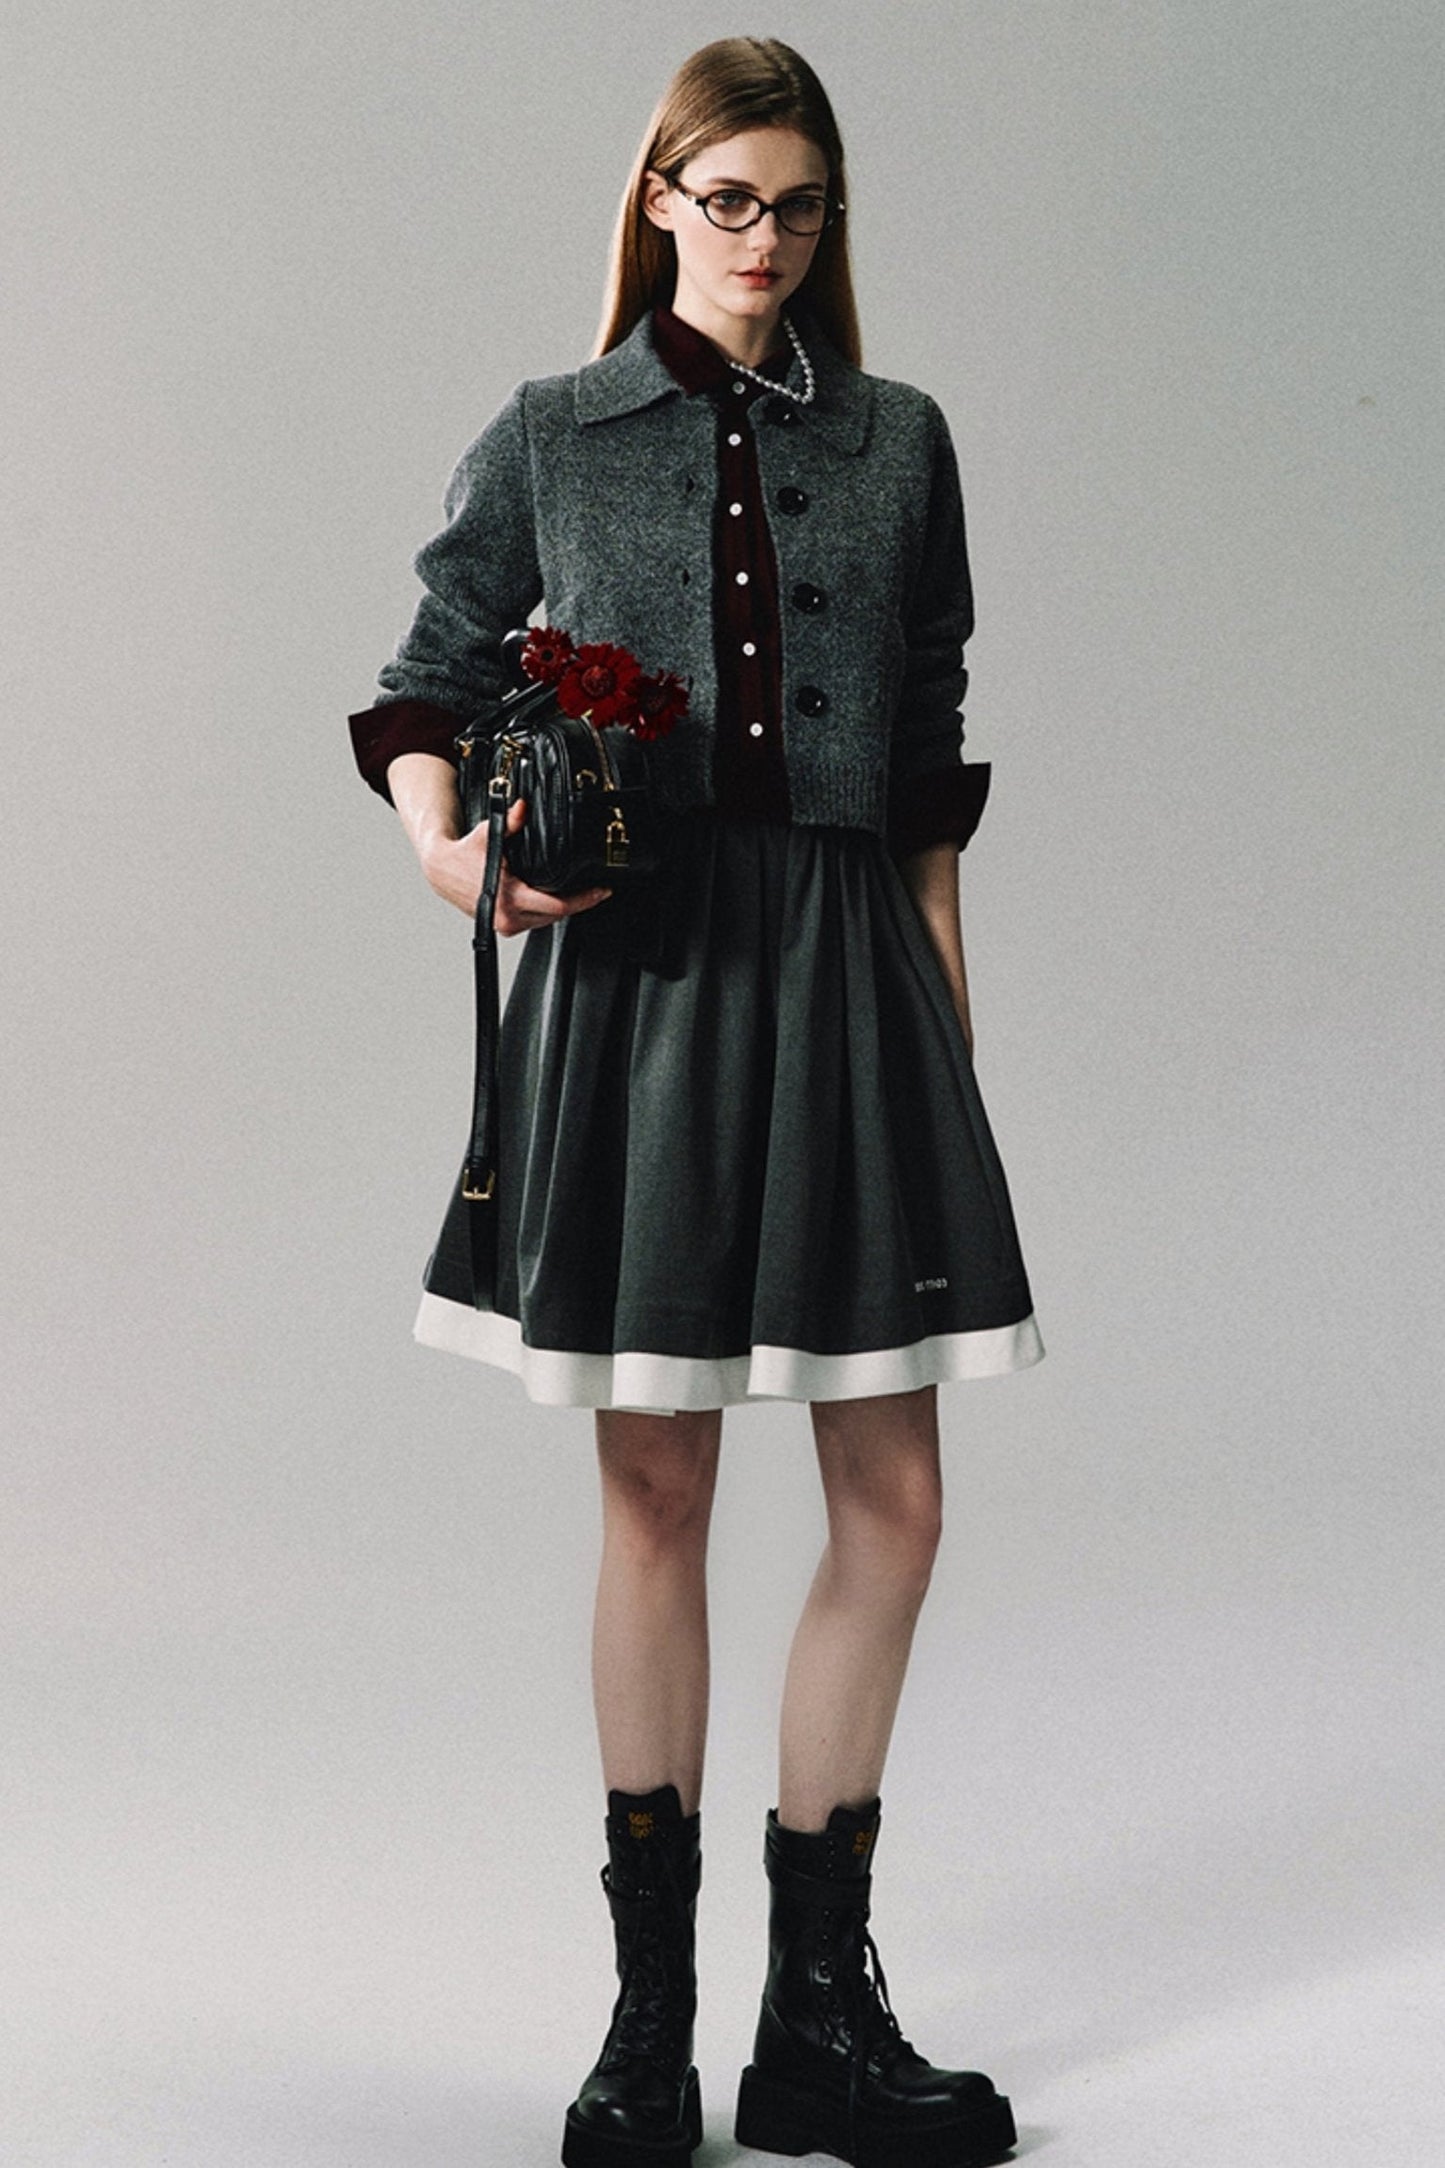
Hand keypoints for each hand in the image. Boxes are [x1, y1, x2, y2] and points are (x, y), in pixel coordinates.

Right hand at [419, 797, 612, 932]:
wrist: (441, 870)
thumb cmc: (465, 852)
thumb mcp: (490, 833)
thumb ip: (511, 822)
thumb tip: (523, 806)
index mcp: (509, 898)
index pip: (558, 906)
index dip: (583, 900)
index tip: (601, 891)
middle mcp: (508, 918)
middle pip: (556, 916)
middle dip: (578, 904)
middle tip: (597, 891)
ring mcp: (506, 925)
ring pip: (546, 921)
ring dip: (562, 909)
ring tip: (580, 894)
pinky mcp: (504, 927)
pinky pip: (535, 922)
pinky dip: (547, 911)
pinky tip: (556, 899)